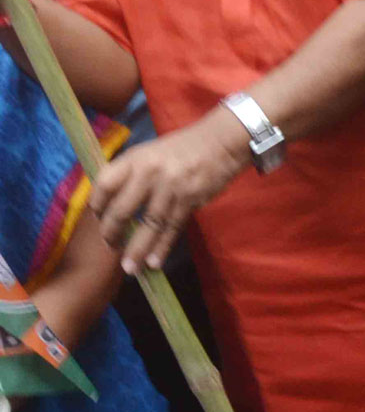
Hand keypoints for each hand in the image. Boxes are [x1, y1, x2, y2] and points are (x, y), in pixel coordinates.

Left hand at [89, 109, 248, 273]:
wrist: (220, 143)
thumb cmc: (181, 149)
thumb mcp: (150, 153)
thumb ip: (131, 173)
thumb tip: (113, 202)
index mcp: (135, 158)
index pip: (104, 184)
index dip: (97, 206)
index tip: (98, 219)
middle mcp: (149, 173)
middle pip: (121, 210)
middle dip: (112, 234)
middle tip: (111, 247)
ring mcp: (170, 188)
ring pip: (148, 225)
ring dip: (137, 250)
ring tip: (130, 268)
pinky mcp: (189, 200)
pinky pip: (171, 229)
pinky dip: (162, 248)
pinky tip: (154, 262)